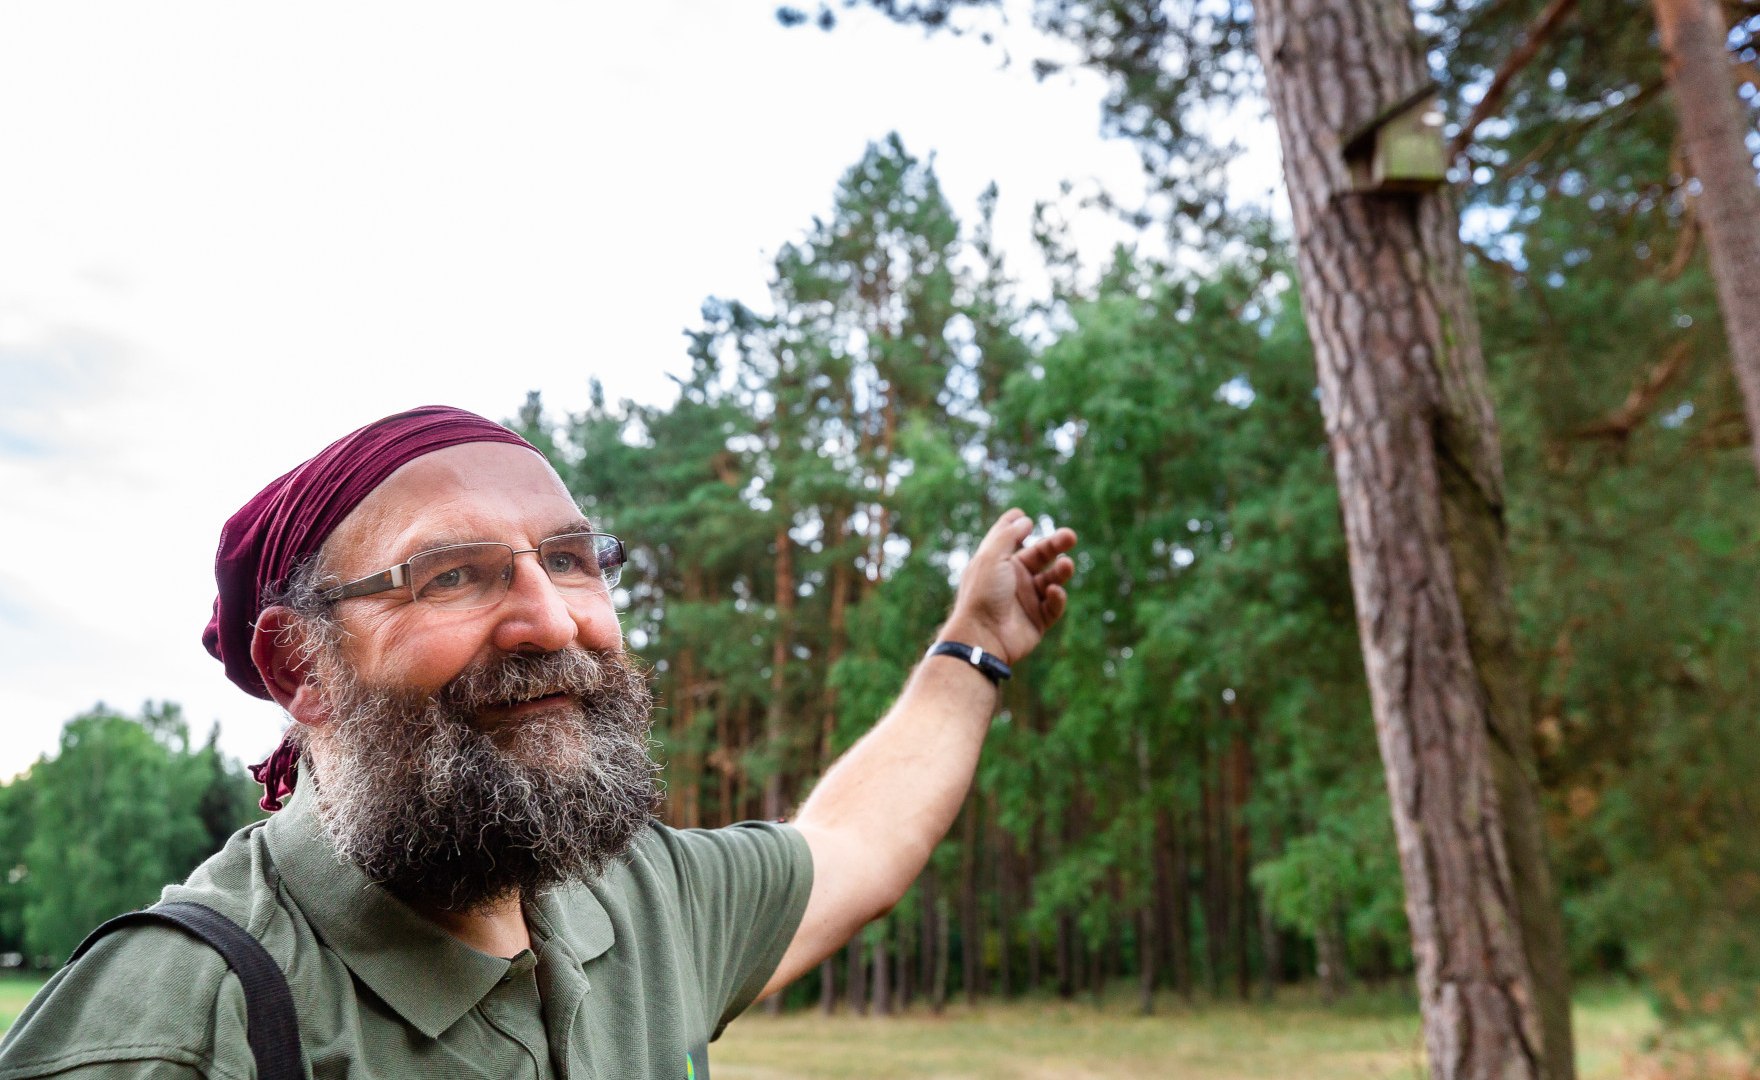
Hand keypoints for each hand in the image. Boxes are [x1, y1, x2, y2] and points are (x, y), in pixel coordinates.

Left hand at [940, 509, 1077, 665]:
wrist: (983, 635)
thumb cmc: (982, 594)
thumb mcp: (991, 557)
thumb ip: (1008, 535)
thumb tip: (1023, 518)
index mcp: (998, 563)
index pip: (1010, 539)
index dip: (1018, 527)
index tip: (1027, 518)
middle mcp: (1013, 579)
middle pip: (1040, 556)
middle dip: (1055, 545)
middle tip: (1070, 536)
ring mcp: (1026, 600)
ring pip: (1052, 579)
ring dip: (1061, 571)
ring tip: (1067, 565)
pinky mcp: (1037, 621)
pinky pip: (1053, 605)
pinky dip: (1057, 597)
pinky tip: (1053, 592)